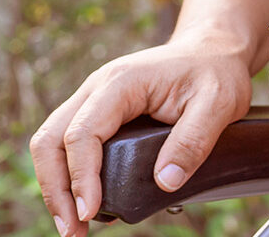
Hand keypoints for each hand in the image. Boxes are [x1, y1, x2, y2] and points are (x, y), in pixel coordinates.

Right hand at [29, 36, 252, 236]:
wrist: (211, 50)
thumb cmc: (215, 72)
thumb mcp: (218, 104)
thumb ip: (193, 141)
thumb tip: (164, 182)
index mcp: (121, 83)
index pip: (82, 133)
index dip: (81, 177)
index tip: (90, 212)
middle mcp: (97, 89)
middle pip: (50, 139)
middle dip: (55, 188)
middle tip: (72, 231)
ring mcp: (92, 100)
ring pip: (51, 142)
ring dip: (54, 186)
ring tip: (72, 225)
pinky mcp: (97, 114)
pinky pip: (67, 144)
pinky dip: (66, 176)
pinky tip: (82, 203)